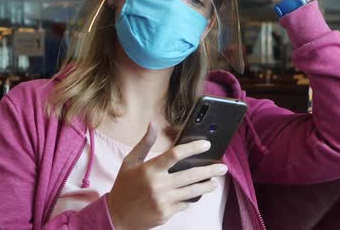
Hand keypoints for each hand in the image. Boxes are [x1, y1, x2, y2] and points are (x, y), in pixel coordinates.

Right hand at [106, 123, 228, 229]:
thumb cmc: (124, 186)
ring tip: (215, 181)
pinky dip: (193, 198)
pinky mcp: (166, 213)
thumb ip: (145, 143)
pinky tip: (199, 194)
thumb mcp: (130, 162)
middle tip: (222, 167)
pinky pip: (185, 203)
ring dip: (207, 185)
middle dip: (210, 170)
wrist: (117, 216)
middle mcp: (158, 185)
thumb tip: (153, 123)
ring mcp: (163, 201)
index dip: (193, 148)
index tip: (206, 144)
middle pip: (190, 175)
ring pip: (192, 191)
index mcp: (149, 169)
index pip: (175, 155)